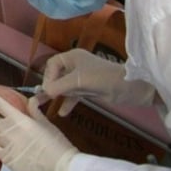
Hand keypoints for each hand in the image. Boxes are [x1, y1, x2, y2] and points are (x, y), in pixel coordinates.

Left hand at [0, 82, 77, 170]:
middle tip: (5, 120)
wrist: (62, 170)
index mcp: (20, 119)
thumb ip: (34, 111)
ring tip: (12, 137)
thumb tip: (30, 100)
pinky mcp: (7, 160)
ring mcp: (7, 146)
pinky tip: (11, 148)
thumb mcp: (47, 124)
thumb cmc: (57, 144)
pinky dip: (0, 147)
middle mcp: (9, 131)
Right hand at [41, 48, 155, 115]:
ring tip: (43, 106)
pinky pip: (74, 95)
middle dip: (49, 87)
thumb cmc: (104, 78)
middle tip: (39, 99)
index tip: (48, 90)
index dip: (48, 77)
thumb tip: (44, 92)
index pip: (52, 65)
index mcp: (73, 57)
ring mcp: (83, 78)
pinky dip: (68, 103)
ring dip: (57, 96)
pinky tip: (62, 112)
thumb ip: (60, 86)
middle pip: (56, 76)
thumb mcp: (79, 81)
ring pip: (64, 87)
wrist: (131, 88)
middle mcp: (76, 66)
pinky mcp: (89, 89)